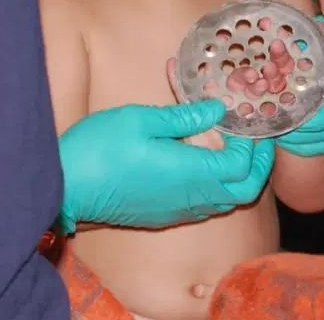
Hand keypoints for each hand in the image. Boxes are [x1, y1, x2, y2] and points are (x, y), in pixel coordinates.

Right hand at [58, 100, 274, 231]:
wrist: (64, 188)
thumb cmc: (99, 148)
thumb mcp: (142, 119)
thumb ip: (184, 116)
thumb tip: (218, 108)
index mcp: (190, 172)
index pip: (242, 166)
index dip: (253, 144)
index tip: (248, 120)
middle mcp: (190, 197)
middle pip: (245, 191)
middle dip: (259, 166)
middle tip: (258, 139)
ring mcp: (177, 209)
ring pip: (227, 201)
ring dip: (240, 176)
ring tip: (236, 147)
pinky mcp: (163, 215)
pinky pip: (205, 206)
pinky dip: (219, 187)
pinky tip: (206, 162)